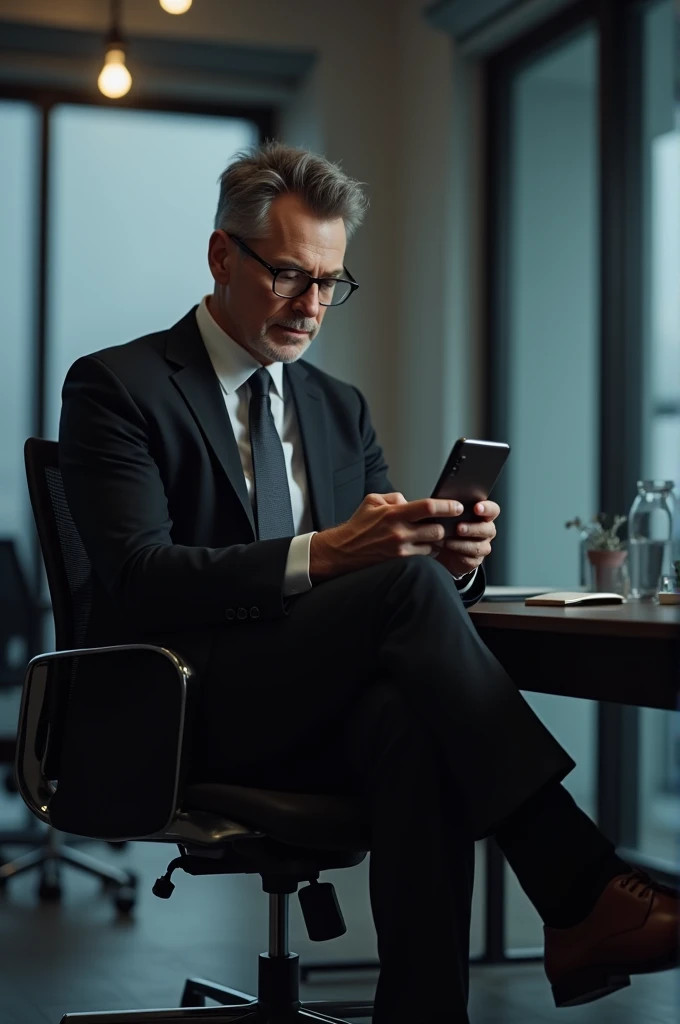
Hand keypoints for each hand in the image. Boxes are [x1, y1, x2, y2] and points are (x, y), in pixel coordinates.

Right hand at [309, 492, 463, 581]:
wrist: (343, 551)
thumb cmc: (359, 525)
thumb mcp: (373, 501)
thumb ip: (395, 498)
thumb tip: (412, 501)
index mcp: (394, 514)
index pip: (428, 507)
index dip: (447, 506)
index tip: (458, 506)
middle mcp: (399, 533)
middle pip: (437, 530)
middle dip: (445, 527)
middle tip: (447, 523)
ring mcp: (401, 550)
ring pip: (433, 546)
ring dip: (436, 541)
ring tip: (431, 536)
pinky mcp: (401, 563)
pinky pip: (424, 558)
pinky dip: (427, 552)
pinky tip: (423, 547)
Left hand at [434, 501, 499, 578]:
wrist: (442, 548)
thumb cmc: (447, 526)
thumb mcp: (449, 515)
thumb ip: (453, 508)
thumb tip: (445, 501)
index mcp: (484, 516)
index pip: (492, 510)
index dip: (487, 508)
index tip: (476, 508)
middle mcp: (487, 530)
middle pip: (487, 529)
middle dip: (472, 528)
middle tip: (458, 528)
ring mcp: (483, 546)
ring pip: (478, 546)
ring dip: (462, 544)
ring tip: (447, 541)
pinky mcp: (475, 560)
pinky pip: (470, 558)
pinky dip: (457, 554)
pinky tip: (447, 549)